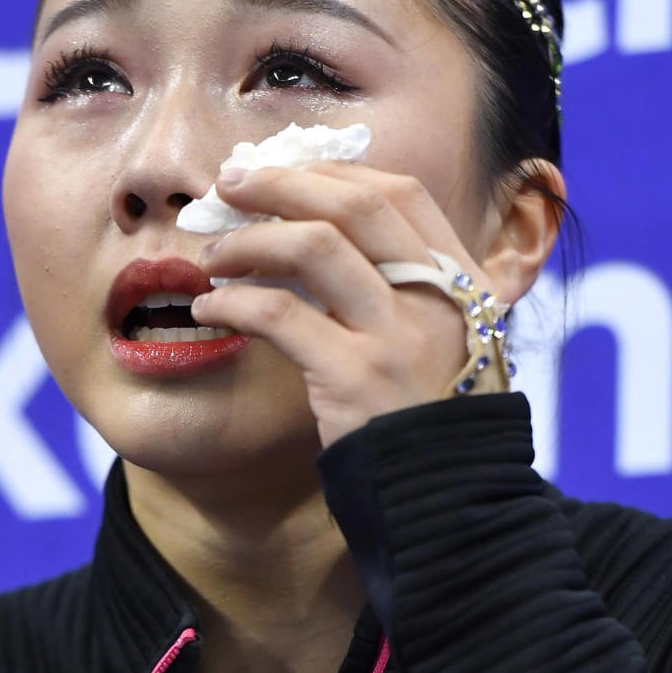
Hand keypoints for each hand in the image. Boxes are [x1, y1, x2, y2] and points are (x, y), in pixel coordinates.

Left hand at [189, 161, 504, 449]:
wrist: (447, 501)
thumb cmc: (430, 422)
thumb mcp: (444, 343)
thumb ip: (404, 292)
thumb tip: (319, 240)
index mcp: (462, 280)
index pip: (401, 192)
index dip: (334, 171)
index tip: (283, 171)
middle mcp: (436, 296)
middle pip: (355, 203)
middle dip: (282, 182)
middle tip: (228, 184)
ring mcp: (398, 334)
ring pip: (315, 246)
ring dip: (249, 240)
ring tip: (211, 256)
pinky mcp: (356, 376)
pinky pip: (280, 314)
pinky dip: (234, 303)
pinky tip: (209, 311)